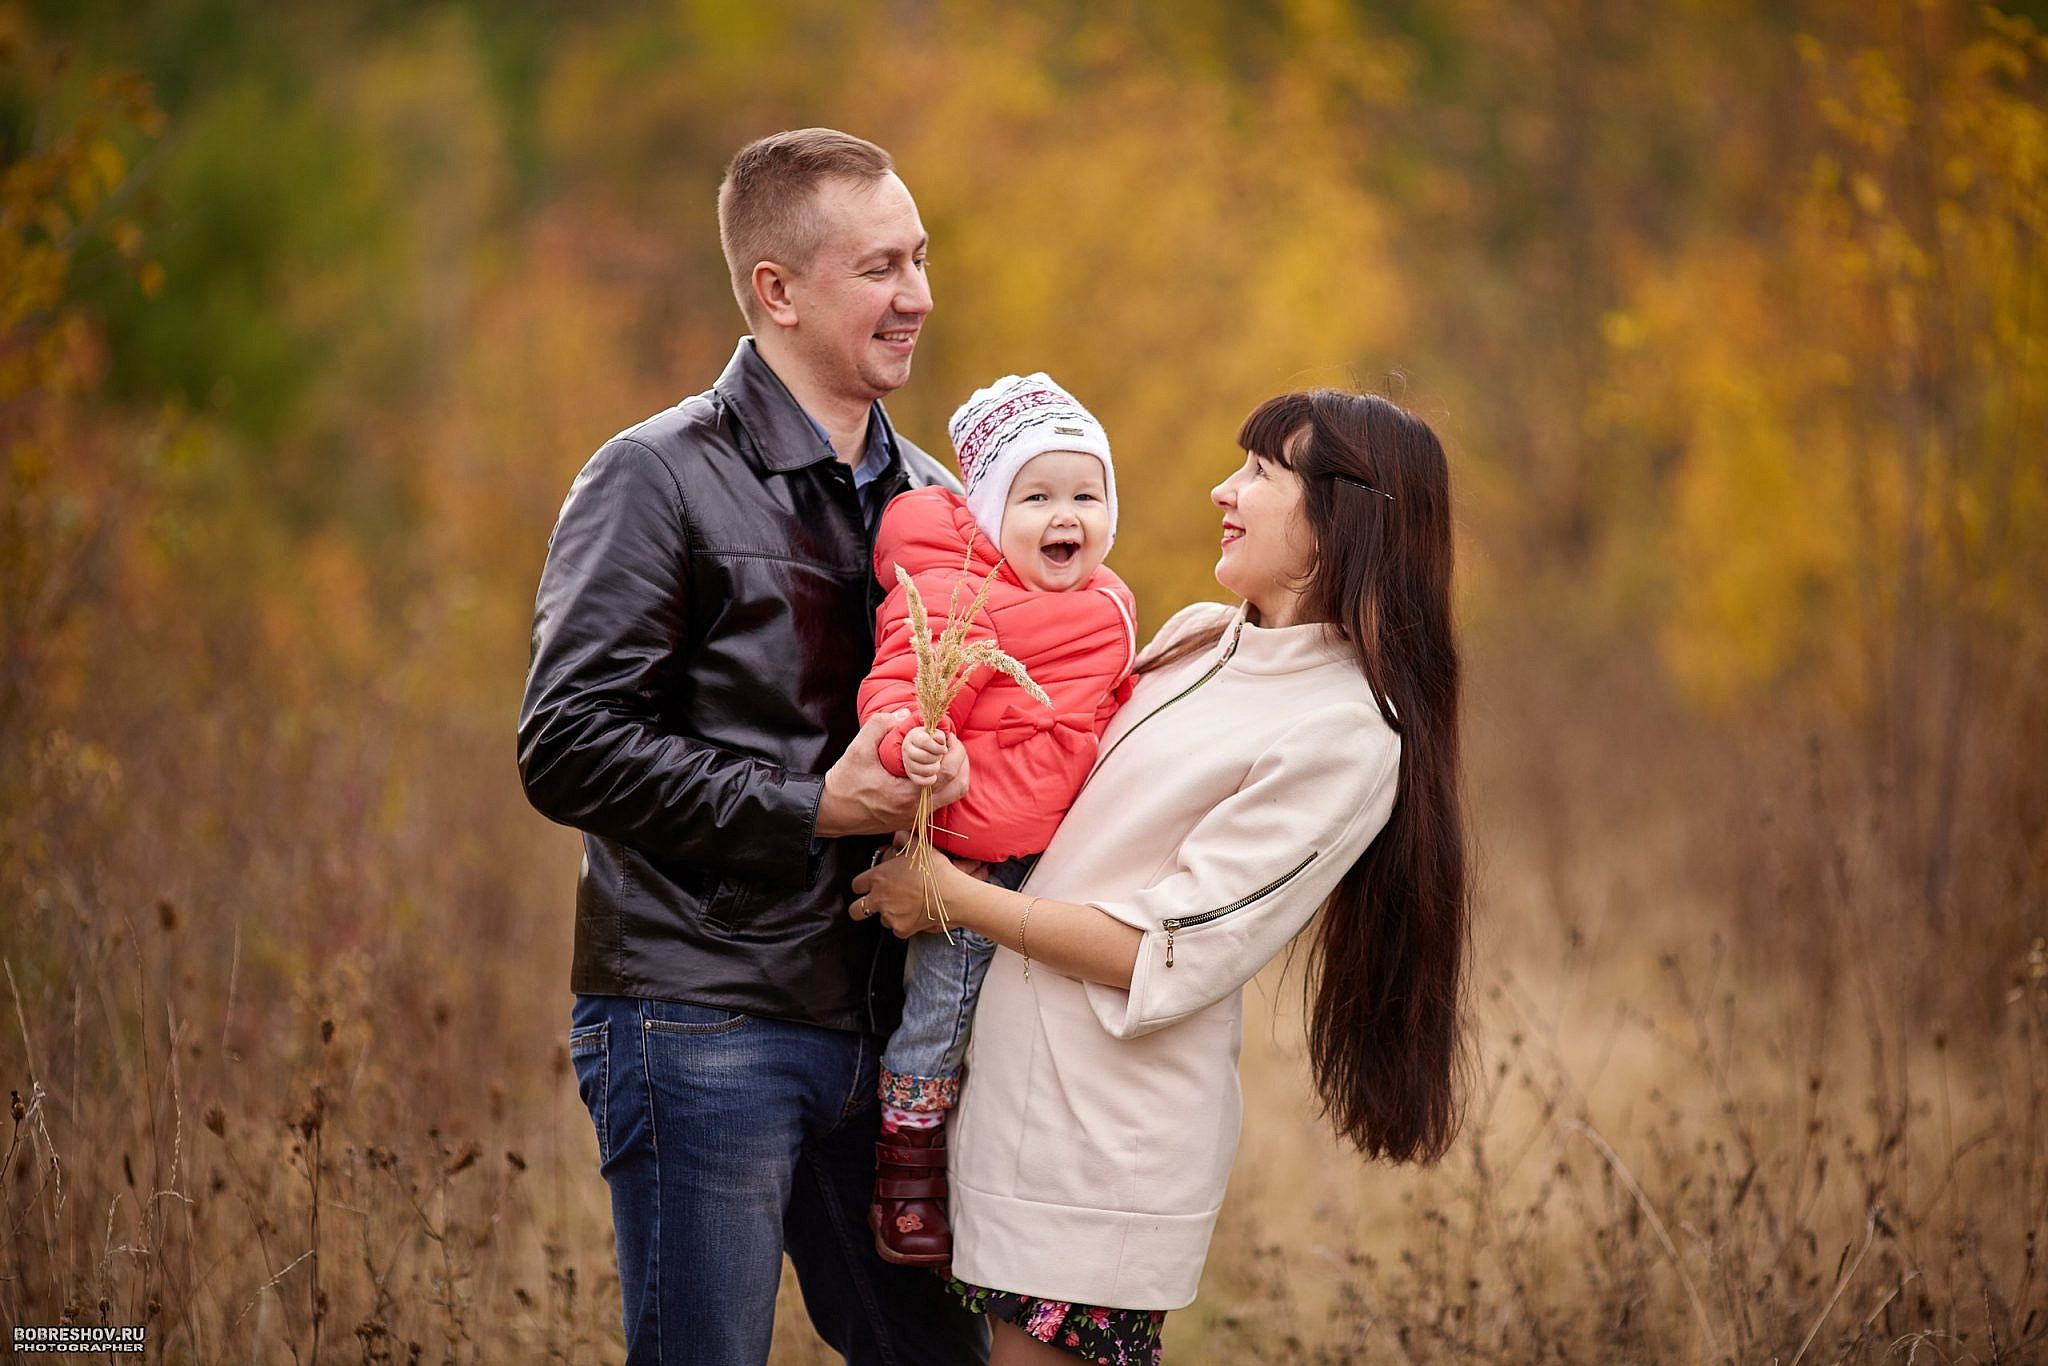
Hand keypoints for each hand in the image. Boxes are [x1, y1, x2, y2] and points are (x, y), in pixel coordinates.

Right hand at [817, 713, 971, 836]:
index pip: (947, 772)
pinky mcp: (914, 818)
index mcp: (907, 794)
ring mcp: (917, 816)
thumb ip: (880, 726)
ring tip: (945, 752)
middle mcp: (917, 809)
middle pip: (958, 784)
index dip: (952, 749)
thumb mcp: (858, 750)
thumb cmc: (844, 783)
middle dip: (959, 758)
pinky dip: (946, 782)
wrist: (832, 812)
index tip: (943, 733)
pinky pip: (943, 800)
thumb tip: (905, 713)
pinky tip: (933, 766)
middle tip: (949, 741)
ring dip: (956, 771)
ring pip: (954, 795)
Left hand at [850, 843, 975, 938]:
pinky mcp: (902, 929)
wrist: (950, 894)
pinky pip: (898, 930)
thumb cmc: (934, 870)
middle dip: (860, 908)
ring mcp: (889, 915)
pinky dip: (904, 925)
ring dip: (889, 915)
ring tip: (904, 907)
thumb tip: (898, 836)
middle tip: (874, 904)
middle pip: (855, 910)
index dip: (862, 885)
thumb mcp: (918, 846)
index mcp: (878, 877)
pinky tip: (915, 916)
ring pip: (881, 920)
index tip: (870, 885)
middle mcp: (879, 898)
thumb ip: (903, 839)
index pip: (856, 884)